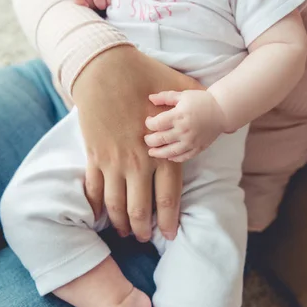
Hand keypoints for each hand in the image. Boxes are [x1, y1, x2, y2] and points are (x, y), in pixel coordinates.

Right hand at [73, 46, 202, 241]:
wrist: (104, 68)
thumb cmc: (143, 76)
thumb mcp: (179, 88)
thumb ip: (197, 101)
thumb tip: (211, 101)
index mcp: (161, 153)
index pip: (167, 198)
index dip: (168, 221)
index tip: (169, 235)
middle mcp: (137, 164)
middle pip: (139, 209)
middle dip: (143, 229)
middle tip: (145, 239)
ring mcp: (113, 162)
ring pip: (116, 205)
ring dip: (120, 223)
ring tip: (124, 233)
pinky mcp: (94, 155)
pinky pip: (94, 189)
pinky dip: (96, 206)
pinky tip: (98, 216)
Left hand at [144, 90, 225, 161]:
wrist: (222, 111)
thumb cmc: (201, 100)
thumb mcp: (183, 95)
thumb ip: (165, 97)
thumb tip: (150, 98)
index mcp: (179, 115)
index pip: (156, 124)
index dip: (149, 123)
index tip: (149, 121)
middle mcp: (184, 130)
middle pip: (160, 139)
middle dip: (149, 140)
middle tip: (147, 139)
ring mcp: (191, 141)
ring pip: (169, 152)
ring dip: (158, 153)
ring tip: (151, 152)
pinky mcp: (198, 148)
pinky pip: (183, 157)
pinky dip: (174, 158)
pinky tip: (168, 156)